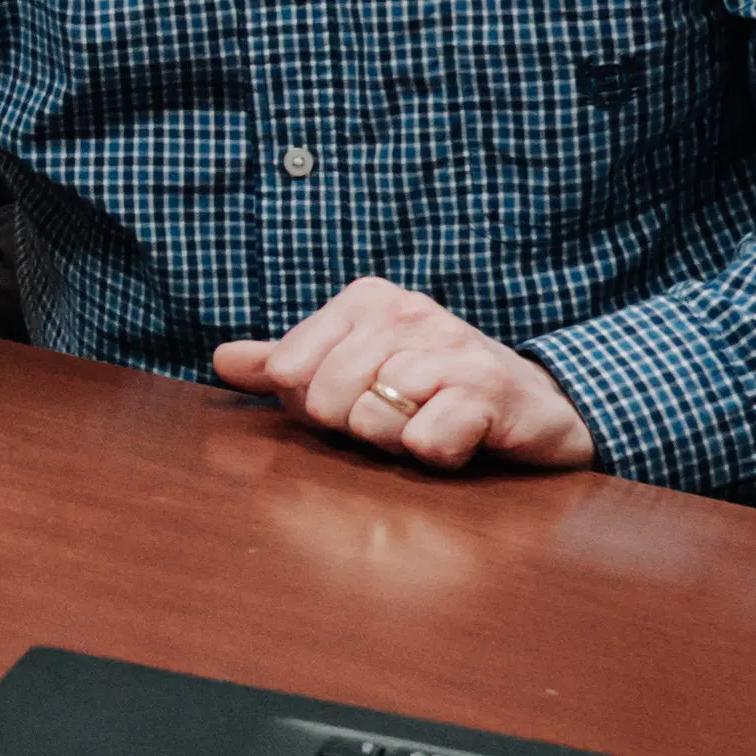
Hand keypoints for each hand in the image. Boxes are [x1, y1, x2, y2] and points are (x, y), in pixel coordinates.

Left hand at [209, 278, 597, 473]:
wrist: (533, 407)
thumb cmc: (432, 392)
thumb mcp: (354, 371)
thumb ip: (288, 364)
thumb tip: (222, 360)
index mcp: (366, 301)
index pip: (287, 369)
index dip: (312, 404)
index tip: (357, 398)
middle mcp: (408, 311)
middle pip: (325, 398)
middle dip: (354, 427)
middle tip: (398, 417)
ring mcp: (451, 347)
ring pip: (371, 419)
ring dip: (396, 442)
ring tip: (428, 425)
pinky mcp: (489, 390)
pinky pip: (424, 440)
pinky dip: (434, 454)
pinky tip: (459, 439)